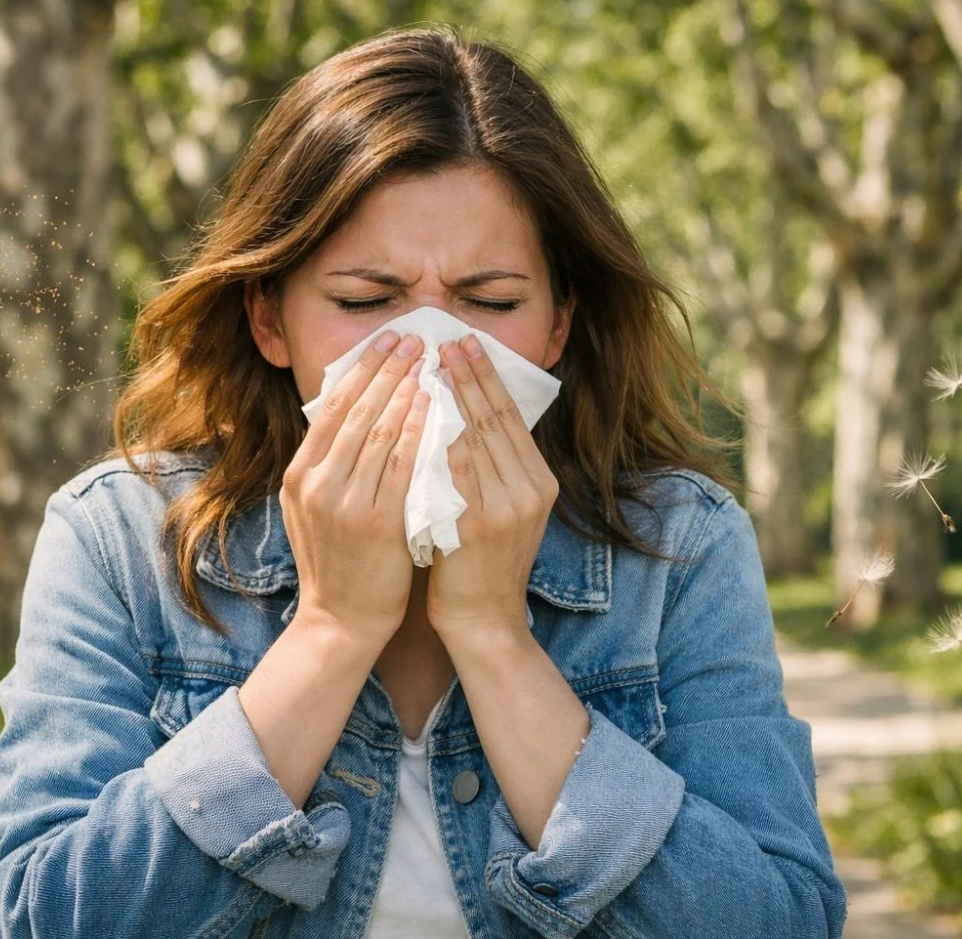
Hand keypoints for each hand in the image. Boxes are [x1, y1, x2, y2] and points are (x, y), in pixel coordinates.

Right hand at [279, 330, 430, 642]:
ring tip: (430, 362)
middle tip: (414, 337)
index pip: (332, 407)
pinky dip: (419, 432)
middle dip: (387, 369)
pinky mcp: (376, 524)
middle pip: (356, 411)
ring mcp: (345, 504)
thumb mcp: (314, 508)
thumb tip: (352, 411)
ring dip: (406, 391)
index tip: (387, 340)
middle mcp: (316, 484)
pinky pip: (402, 467)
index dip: (362, 369)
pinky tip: (437, 409)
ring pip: (379, 432)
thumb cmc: (338, 562)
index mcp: (299, 475)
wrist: (342, 622)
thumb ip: (328, 464)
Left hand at [425, 333, 558, 639]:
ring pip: (476, 437)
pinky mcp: (479, 525)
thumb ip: (492, 470)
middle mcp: (530, 491)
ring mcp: (507, 508)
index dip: (487, 378)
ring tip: (429, 364)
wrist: (483, 622)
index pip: (510, 418)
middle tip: (447, 339)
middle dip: (470, 375)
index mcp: (539, 484)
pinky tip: (422, 410)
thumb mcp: (502, 512)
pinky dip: (439, 436)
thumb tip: (465, 416)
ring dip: (452, 396)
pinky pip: (455, 469)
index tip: (466, 344)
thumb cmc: (481, 565)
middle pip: (495, 419)